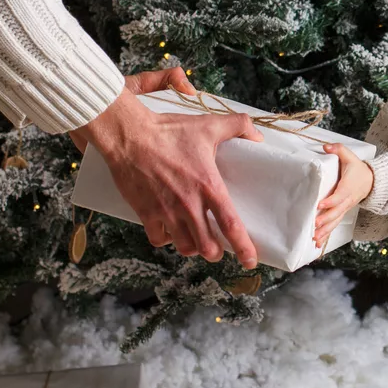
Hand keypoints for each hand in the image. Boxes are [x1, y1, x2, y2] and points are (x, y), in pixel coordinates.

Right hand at [72, 71, 263, 268]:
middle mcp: (189, 205)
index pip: (231, 224)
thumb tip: (257, 135)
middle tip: (218, 248)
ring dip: (193, 248)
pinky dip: (166, 240)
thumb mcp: (209, 125)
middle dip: (215, 252)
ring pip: (184, 247)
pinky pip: (158, 239)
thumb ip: (238, 126)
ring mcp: (166, 211)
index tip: (250, 261)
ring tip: (197, 242)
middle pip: (207, 246)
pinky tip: (171, 233)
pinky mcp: (145, 212)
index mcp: (209, 187)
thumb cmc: (169, 131)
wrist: (129, 135)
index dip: (243, 247)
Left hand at [314, 143, 373, 248]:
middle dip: (326, 220)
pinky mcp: (342, 212)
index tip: (320, 205)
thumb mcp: (349, 156)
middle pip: (337, 212)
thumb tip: (326, 147)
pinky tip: (318, 243)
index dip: (330, 201)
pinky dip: (327, 234)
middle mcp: (347, 200)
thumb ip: (338, 150)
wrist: (371, 181)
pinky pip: (335, 225)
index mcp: (348, 186)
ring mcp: (345, 208)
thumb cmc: (357, 168)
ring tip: (315, 239)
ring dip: (325, 231)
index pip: (339, 195)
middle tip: (314, 225)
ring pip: (335, 221)